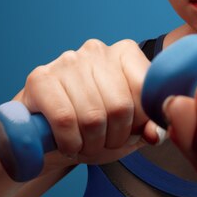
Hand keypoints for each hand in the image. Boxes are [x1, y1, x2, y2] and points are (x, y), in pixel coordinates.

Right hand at [20, 39, 158, 165]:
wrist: (47, 132)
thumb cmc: (96, 126)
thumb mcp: (130, 129)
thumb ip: (151, 128)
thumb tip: (156, 135)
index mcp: (125, 53)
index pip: (146, 92)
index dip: (140, 123)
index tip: (129, 132)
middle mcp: (97, 50)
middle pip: (120, 107)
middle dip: (114, 138)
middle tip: (104, 144)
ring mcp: (67, 61)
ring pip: (92, 116)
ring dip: (91, 145)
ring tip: (86, 146)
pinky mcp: (40, 78)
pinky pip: (64, 119)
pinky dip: (70, 143)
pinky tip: (69, 146)